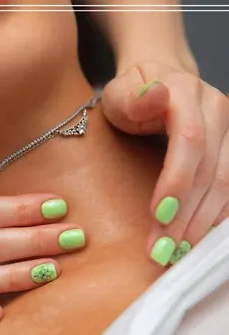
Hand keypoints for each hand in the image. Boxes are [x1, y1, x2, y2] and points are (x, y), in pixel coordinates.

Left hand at [102, 59, 228, 265]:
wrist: (159, 79)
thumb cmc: (131, 92)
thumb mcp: (119, 93)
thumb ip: (132, 98)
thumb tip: (157, 93)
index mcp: (187, 94)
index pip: (190, 140)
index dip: (177, 180)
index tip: (158, 216)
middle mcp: (217, 110)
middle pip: (210, 169)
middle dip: (185, 214)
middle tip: (161, 249)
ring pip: (225, 183)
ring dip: (201, 222)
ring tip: (176, 251)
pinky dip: (215, 215)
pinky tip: (197, 237)